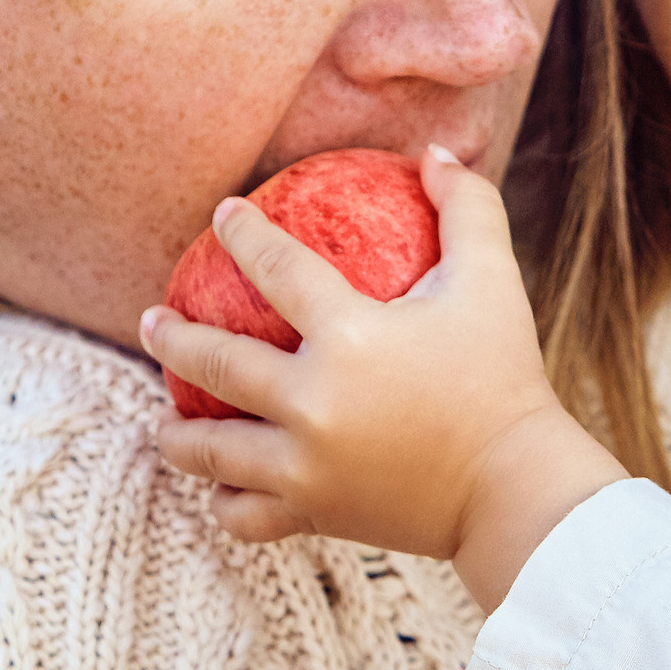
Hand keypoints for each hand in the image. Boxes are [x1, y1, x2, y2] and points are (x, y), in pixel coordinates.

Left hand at [141, 148, 625, 609]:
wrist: (517, 490)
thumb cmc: (506, 378)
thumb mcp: (493, 282)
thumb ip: (466, 209)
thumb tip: (432, 155)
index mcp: (350, 336)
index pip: (275, 267)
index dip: (242, 234)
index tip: (221, 217)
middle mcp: (313, 402)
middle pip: (215, 360)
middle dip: (171, 337)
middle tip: (153, 320)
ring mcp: (306, 465)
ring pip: (212, 450)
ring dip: (179, 433)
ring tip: (166, 421)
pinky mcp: (313, 513)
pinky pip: (244, 515)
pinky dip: (225, 502)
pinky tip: (220, 487)